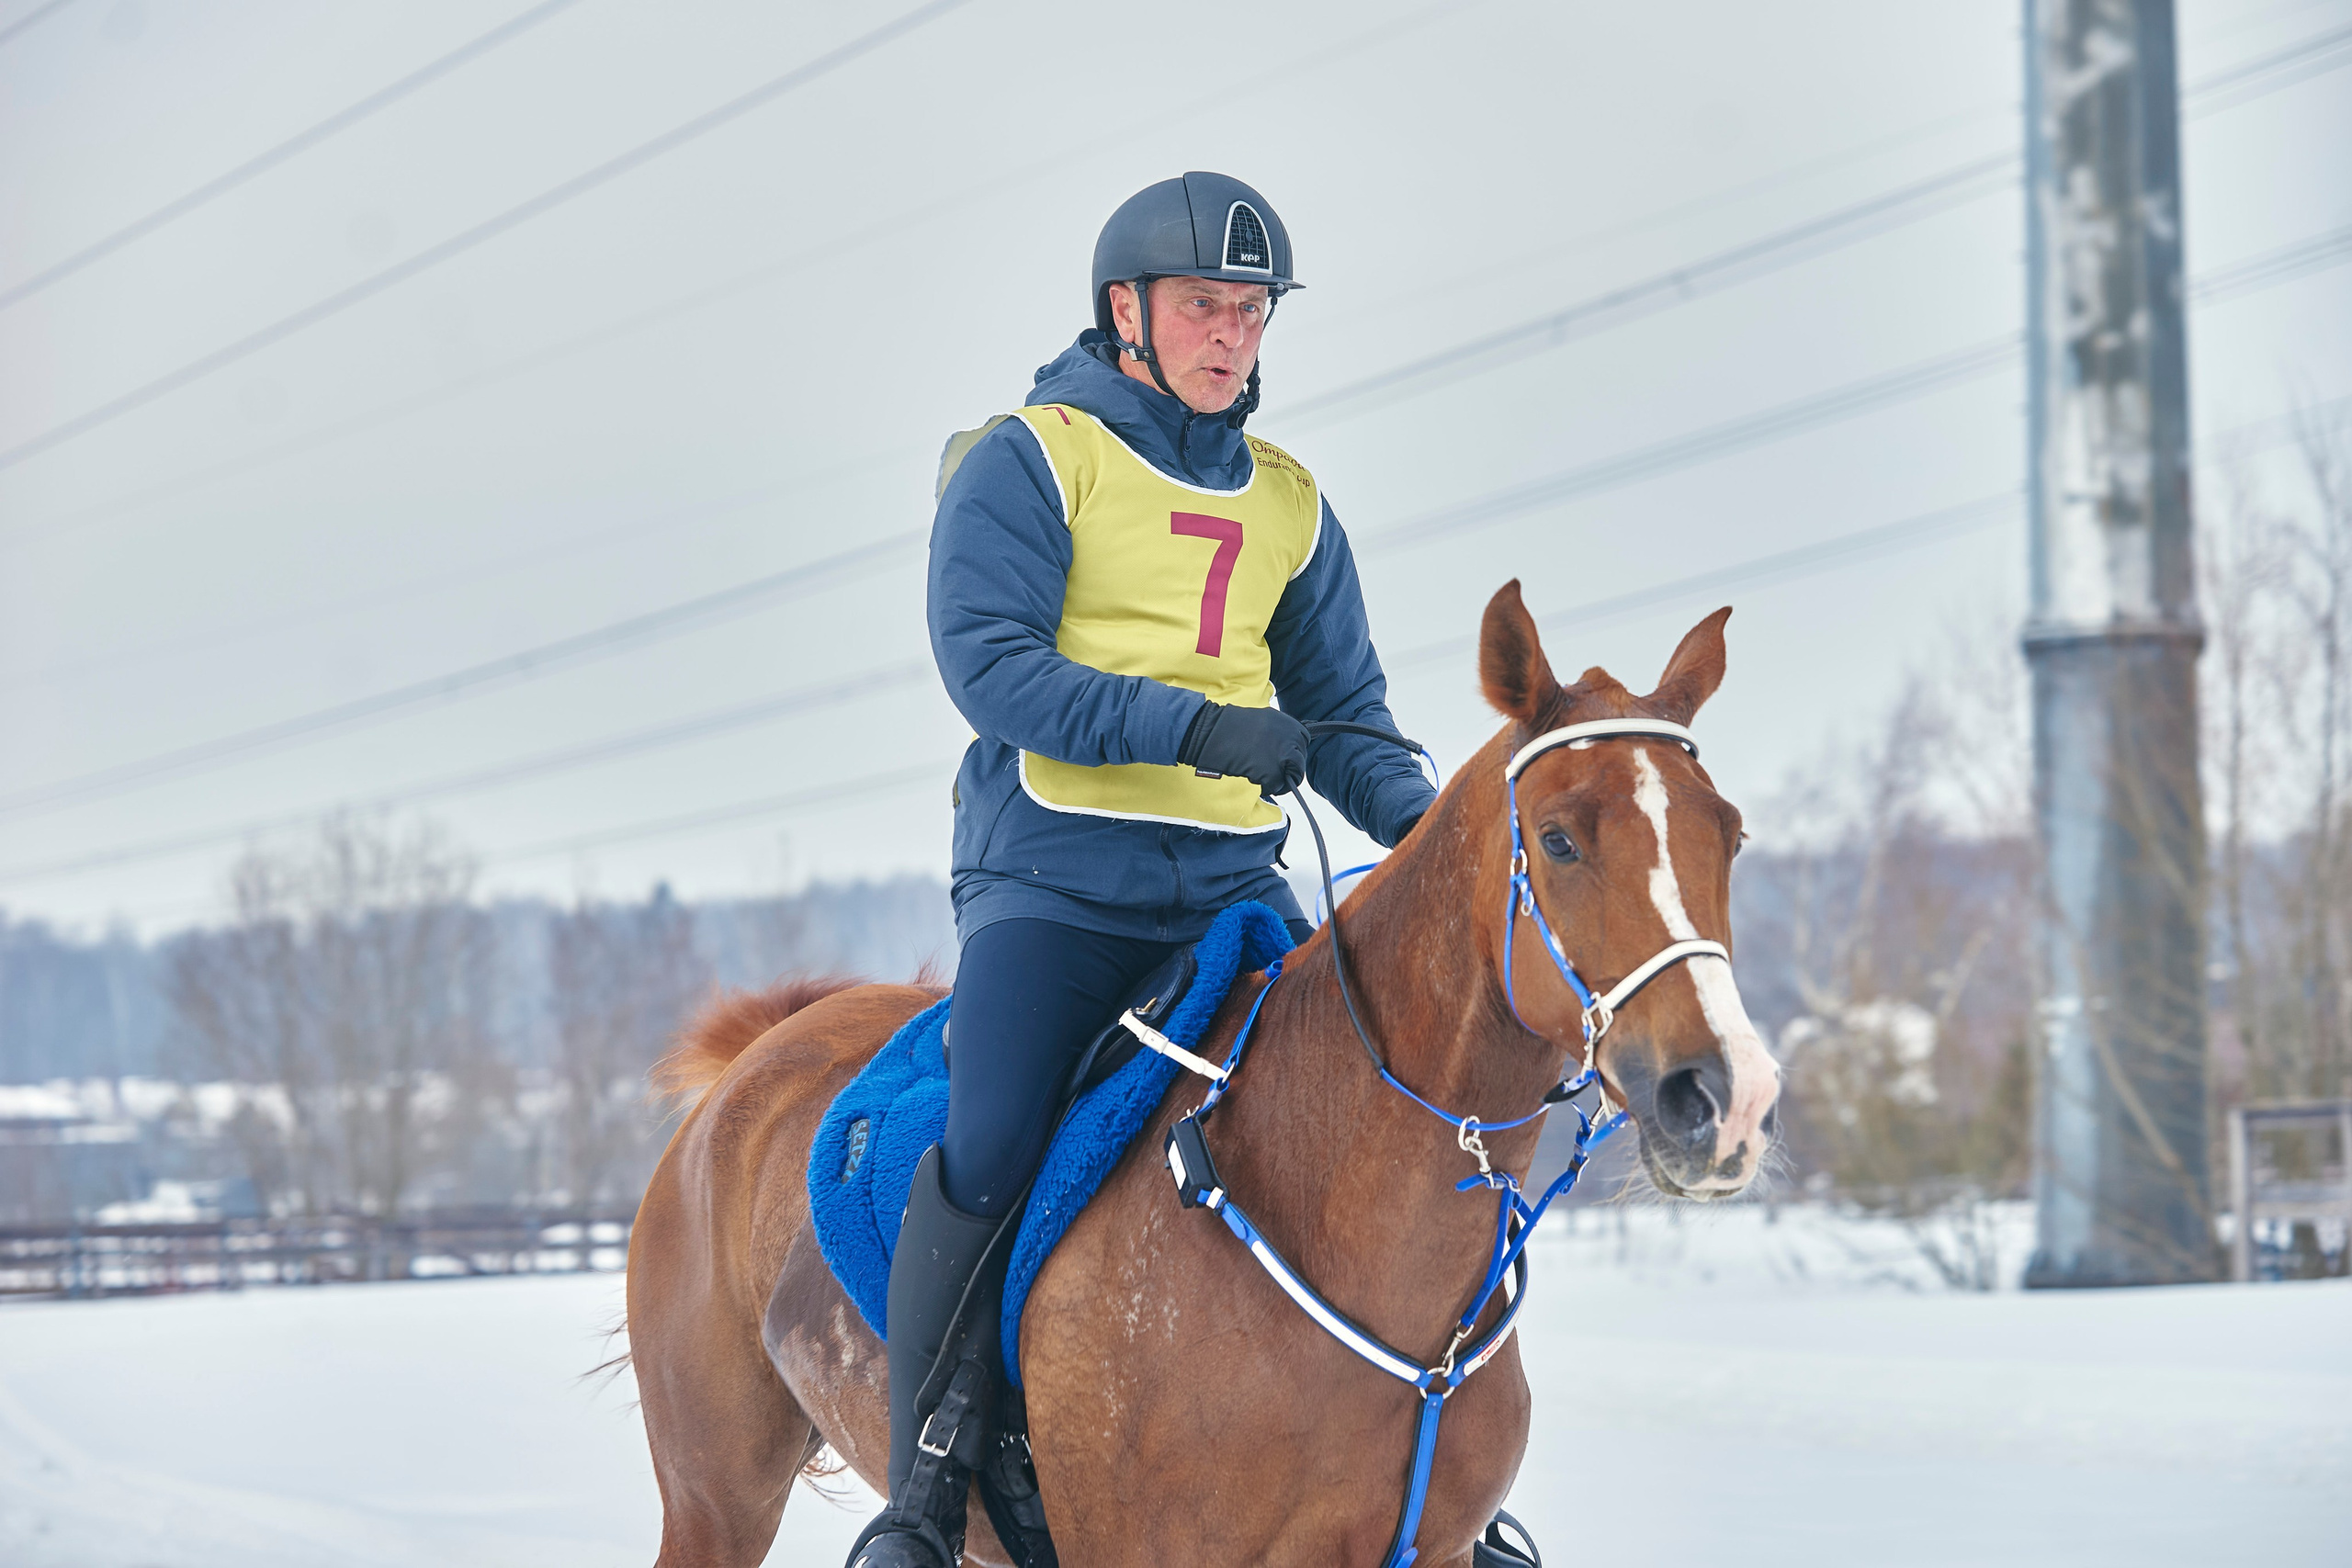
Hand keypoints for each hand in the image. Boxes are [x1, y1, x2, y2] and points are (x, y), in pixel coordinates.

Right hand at [1179, 702, 1309, 794]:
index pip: (1303, 742)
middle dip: (1288, 771)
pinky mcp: (1271, 772)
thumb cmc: (1228, 726)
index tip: (1284, 761)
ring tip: (1264, 779)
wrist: (1210, 732)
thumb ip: (1277, 733)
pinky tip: (1253, 779)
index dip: (1293, 754)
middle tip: (1273, 775)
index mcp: (1289, 723)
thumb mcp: (1263, 721)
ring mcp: (1282, 756)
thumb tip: (1284, 749)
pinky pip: (1276, 787)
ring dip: (1280, 781)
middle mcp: (1291, 738)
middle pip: (1299, 763)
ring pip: (1292, 777)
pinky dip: (1267, 788)